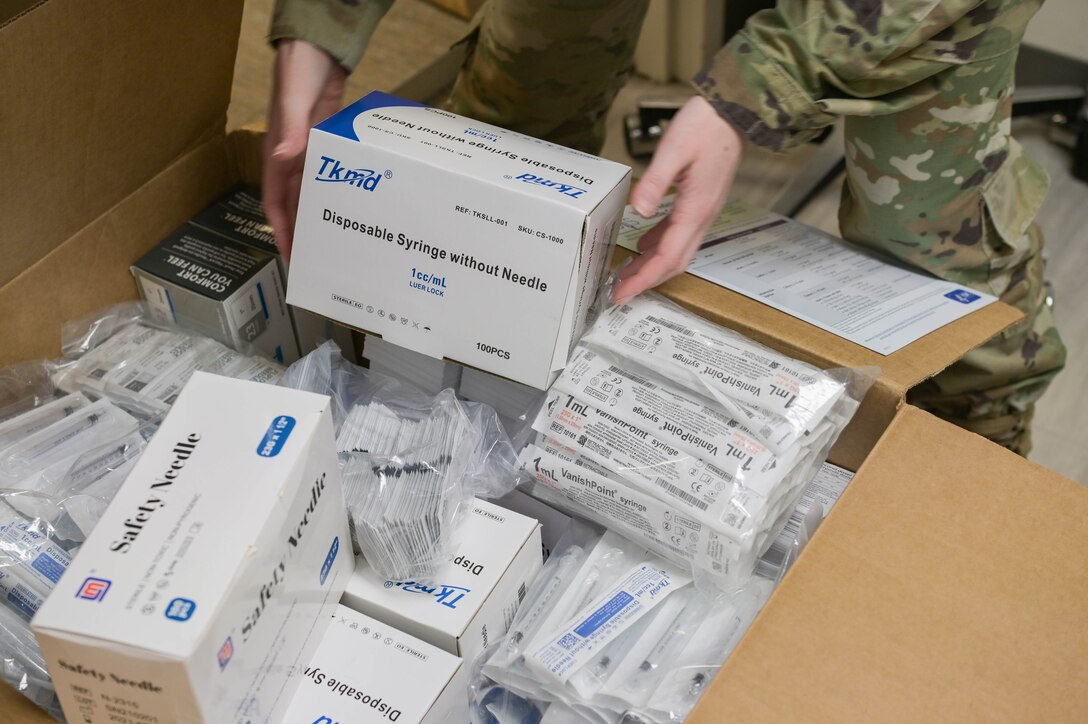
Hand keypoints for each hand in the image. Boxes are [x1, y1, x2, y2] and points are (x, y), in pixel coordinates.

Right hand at [263, 40, 347, 259]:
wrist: (316, 48)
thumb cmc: (299, 71)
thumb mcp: (295, 102)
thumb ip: (291, 131)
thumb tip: (285, 158)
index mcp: (278, 154)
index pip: (276, 202)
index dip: (282, 230)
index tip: (291, 256)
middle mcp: (292, 157)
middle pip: (297, 203)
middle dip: (305, 231)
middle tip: (321, 259)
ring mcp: (310, 150)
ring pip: (315, 192)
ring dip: (324, 214)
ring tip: (338, 240)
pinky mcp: (327, 143)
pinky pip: (330, 175)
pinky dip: (339, 191)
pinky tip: (352, 205)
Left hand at [614, 95, 743, 303]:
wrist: (733, 111)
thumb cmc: (705, 126)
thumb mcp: (673, 149)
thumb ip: (655, 182)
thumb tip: (638, 210)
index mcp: (695, 210)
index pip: (667, 257)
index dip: (644, 279)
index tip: (622, 294)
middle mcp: (703, 216)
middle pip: (675, 262)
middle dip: (647, 280)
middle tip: (619, 292)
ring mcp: (704, 210)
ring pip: (678, 250)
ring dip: (653, 266)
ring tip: (627, 274)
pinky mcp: (701, 201)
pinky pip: (680, 233)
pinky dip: (661, 245)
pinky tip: (644, 245)